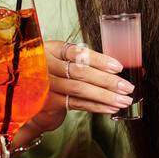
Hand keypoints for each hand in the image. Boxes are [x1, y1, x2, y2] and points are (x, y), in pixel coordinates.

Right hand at [22, 40, 136, 137]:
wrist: (32, 101)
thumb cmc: (55, 78)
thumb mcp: (64, 63)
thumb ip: (85, 63)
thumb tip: (119, 70)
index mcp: (52, 50)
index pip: (77, 52)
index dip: (99, 60)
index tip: (118, 67)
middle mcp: (45, 65)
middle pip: (81, 72)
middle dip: (107, 80)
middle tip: (127, 87)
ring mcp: (45, 85)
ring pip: (80, 89)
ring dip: (105, 96)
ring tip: (123, 100)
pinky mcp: (48, 102)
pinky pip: (77, 104)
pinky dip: (96, 106)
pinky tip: (110, 107)